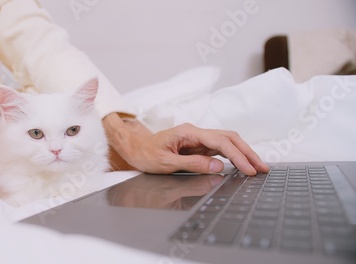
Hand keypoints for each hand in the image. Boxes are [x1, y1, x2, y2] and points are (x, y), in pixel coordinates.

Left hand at [103, 113, 268, 174]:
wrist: (135, 148)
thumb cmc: (147, 154)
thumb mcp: (166, 162)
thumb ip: (192, 164)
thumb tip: (218, 167)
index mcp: (189, 132)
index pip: (220, 142)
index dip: (237, 156)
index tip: (248, 168)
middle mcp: (196, 132)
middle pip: (229, 138)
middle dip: (247, 152)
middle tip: (262, 168)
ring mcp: (198, 138)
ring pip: (227, 142)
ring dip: (243, 153)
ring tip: (257, 167)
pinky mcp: (198, 145)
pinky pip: (220, 148)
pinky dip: (233, 156)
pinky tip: (242, 164)